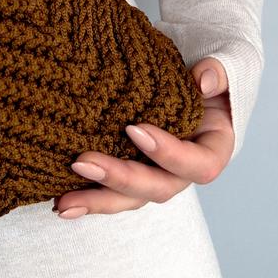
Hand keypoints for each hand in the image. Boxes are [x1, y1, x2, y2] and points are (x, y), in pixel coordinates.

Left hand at [53, 57, 234, 217]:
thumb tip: (203, 82)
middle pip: (155, 188)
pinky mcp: (128, 177)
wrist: (186, 92)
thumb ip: (216, 75)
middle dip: (118, 179)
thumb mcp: (218, 74)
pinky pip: (108, 192)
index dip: (168, 153)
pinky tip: (59, 203)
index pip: (197, 165)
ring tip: (63, 203)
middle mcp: (181, 173)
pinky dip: (85, 198)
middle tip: (83, 163)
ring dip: (94, 200)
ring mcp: (152, 178)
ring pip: (127, 199)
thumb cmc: (203, 84)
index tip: (133, 129)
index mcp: (211, 152)